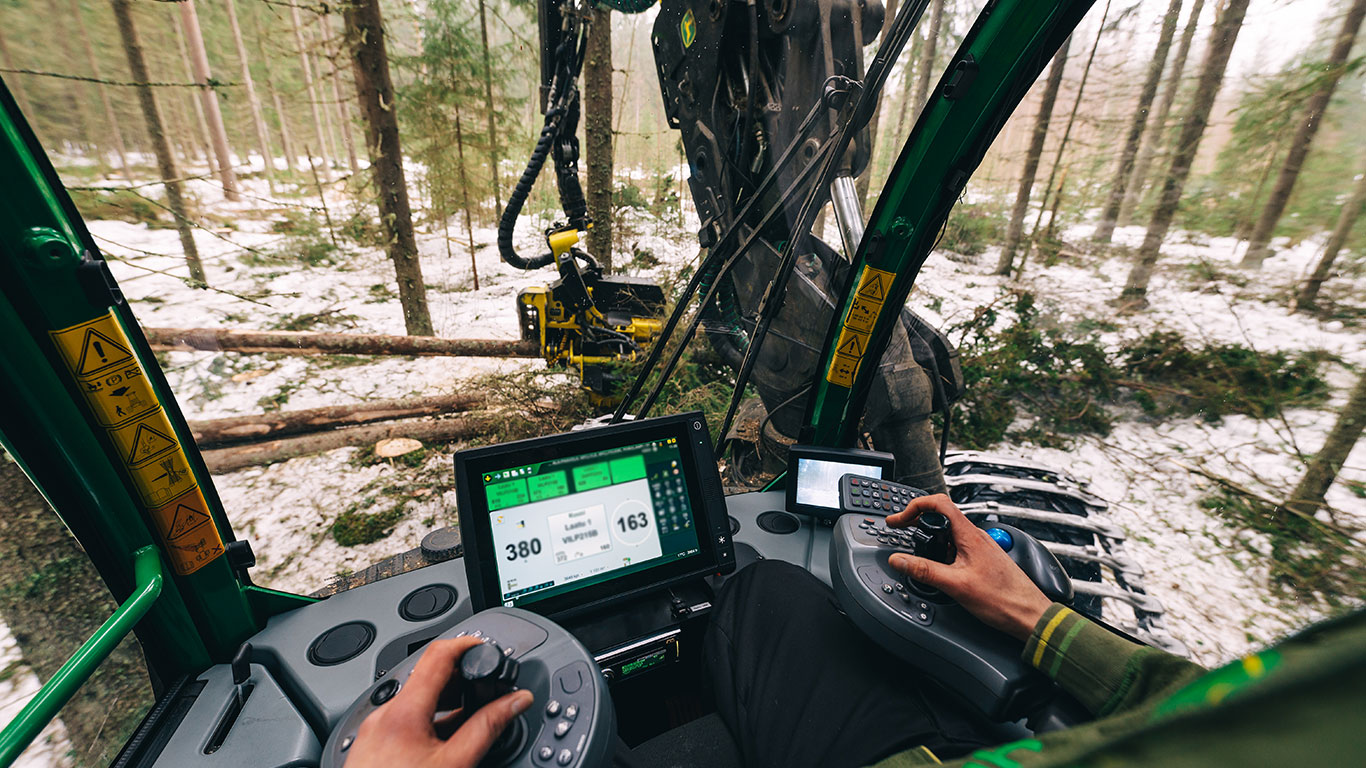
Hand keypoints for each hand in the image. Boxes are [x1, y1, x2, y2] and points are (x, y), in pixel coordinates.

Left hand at [345, 638, 533, 767]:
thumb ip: (488, 727)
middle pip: (426, 677)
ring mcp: (372, 733)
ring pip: (413, 702)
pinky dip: (426, 723)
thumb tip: (515, 703)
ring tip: (468, 717)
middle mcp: (382, 716)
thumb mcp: (457, 765)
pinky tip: (440, 743)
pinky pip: (401, 723)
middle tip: (485, 685)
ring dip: (443, 703)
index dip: (467, 643)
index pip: (438, 654)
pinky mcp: (368, 749)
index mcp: (403, 711)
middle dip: (459, 678)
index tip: (486, 647)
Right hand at [885, 495, 1052, 640]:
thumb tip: (899, 560)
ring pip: (950, 531)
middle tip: (899, 528)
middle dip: (917, 519)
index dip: (915, 506)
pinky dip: (941, 548)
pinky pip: (958, 545)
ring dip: (929, 534)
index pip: (939, 503)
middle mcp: (976, 537)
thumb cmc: (1003, 599)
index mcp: (970, 536)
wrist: (1029, 614)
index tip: (899, 520)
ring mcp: (981, 547)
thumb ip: (925, 571)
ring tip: (914, 545)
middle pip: (942, 515)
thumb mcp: (956, 585)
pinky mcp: (983, 559)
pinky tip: (937, 563)